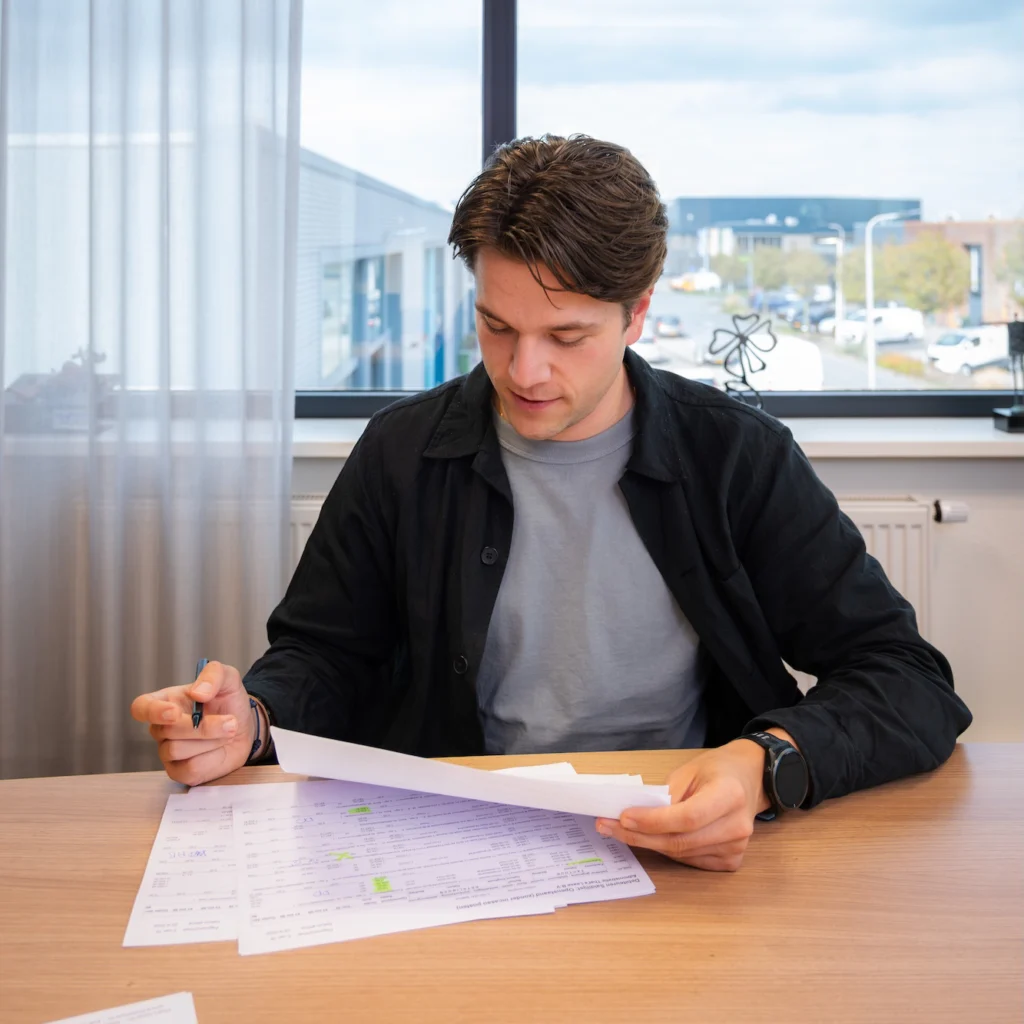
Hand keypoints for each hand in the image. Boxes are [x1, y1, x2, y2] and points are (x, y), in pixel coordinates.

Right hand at [130, 661, 255, 784]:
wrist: (246, 728)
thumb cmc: (229, 702)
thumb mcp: (228, 679)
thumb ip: (213, 675)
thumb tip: (197, 692)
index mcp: (165, 701)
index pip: (141, 707)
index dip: (153, 711)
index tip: (174, 712)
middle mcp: (161, 728)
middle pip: (166, 731)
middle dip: (202, 727)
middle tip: (231, 721)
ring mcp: (168, 752)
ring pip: (177, 750)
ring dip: (211, 740)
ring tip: (228, 732)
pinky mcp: (180, 772)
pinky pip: (189, 769)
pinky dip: (212, 758)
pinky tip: (220, 749)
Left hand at [595, 731, 794, 871]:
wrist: (748, 780)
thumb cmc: (717, 771)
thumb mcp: (690, 770)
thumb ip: (666, 794)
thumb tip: (634, 814)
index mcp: (730, 795)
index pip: (687, 817)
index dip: (653, 821)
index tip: (623, 816)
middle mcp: (737, 825)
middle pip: (680, 840)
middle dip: (639, 835)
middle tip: (608, 827)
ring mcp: (737, 847)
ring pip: (681, 854)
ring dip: (648, 844)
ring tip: (621, 830)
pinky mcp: (731, 860)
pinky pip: (690, 860)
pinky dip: (667, 850)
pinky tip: (651, 838)